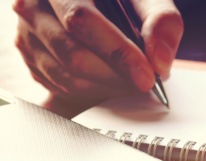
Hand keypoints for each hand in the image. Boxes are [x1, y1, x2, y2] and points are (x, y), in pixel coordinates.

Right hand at [13, 0, 182, 101]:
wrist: (98, 2)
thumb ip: (162, 21)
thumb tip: (160, 62)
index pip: (82, 20)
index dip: (118, 53)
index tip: (147, 76)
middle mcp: (32, 4)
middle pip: (73, 55)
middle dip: (116, 77)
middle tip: (145, 83)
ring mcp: (27, 32)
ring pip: (67, 76)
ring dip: (108, 87)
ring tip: (133, 81)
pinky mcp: (30, 56)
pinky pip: (62, 86)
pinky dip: (94, 91)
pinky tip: (114, 81)